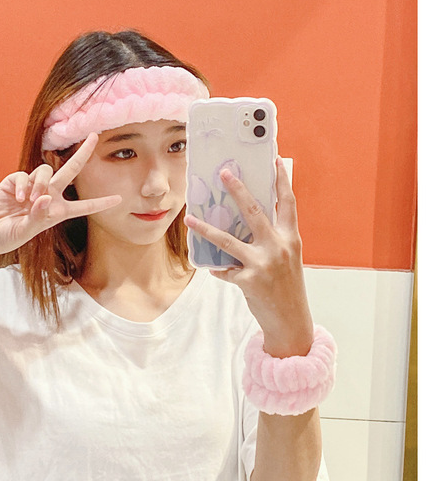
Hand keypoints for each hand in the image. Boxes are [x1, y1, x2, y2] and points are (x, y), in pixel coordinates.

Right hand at [0, 133, 121, 264]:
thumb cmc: (7, 236)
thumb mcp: (26, 231)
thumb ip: (38, 216)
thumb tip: (46, 197)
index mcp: (57, 212)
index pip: (83, 206)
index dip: (101, 203)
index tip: (119, 200)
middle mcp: (49, 196)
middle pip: (71, 171)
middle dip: (83, 153)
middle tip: (94, 136)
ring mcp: (33, 187)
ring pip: (47, 171)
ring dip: (41, 184)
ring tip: (29, 201)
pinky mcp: (16, 180)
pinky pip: (25, 175)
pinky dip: (24, 185)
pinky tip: (18, 198)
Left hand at [184, 157, 313, 356]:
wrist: (291, 321)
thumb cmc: (287, 287)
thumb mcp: (287, 258)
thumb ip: (273, 239)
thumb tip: (250, 220)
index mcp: (290, 238)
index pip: (287, 203)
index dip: (282, 180)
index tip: (276, 159)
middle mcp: (278, 247)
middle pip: (254, 211)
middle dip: (237, 189)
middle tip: (224, 172)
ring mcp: (263, 264)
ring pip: (228, 240)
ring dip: (206, 228)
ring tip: (190, 217)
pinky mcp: (249, 281)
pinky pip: (225, 270)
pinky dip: (219, 269)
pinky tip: (213, 269)